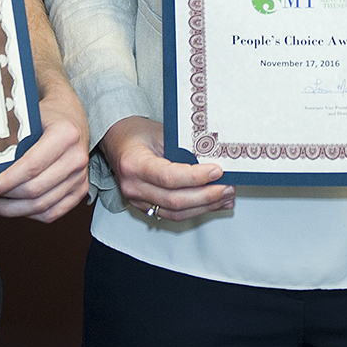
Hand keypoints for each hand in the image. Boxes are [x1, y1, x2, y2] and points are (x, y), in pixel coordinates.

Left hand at [0, 79, 89, 222]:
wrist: (72, 117)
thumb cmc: (48, 117)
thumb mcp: (30, 119)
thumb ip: (14, 141)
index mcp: (65, 135)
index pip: (31, 166)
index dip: (6, 182)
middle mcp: (76, 157)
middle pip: (35, 189)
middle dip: (6, 199)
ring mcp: (80, 176)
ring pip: (43, 205)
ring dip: (15, 210)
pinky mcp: (80, 189)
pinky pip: (54, 213)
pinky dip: (32, 215)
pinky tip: (17, 209)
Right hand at [100, 116, 232, 220]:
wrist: (118, 142)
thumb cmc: (139, 134)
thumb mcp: (161, 133)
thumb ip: (184, 147)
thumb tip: (215, 158)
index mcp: (134, 164)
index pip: (168, 177)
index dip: (195, 177)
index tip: (217, 171)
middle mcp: (133, 186)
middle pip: (174, 200)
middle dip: (206, 196)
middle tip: (227, 187)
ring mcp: (137, 200)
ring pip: (175, 212)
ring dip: (204, 207)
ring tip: (226, 197)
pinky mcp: (145, 207)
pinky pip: (172, 214)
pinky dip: (195, 210)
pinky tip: (213, 204)